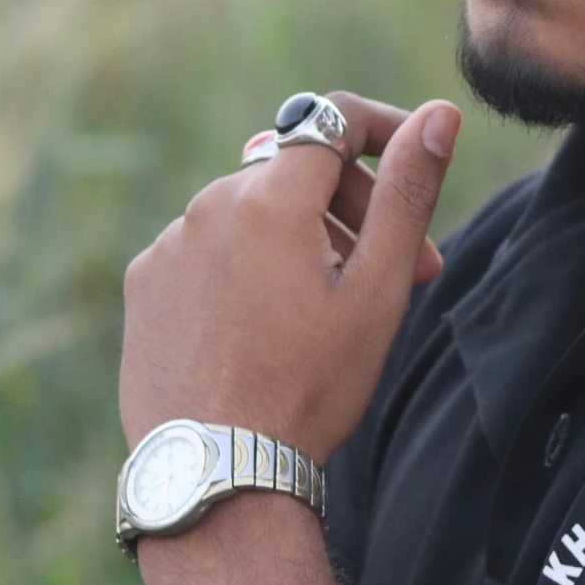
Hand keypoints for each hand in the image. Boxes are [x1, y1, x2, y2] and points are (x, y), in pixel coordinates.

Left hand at [120, 91, 460, 459]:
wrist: (220, 470)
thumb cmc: (310, 385)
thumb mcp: (379, 290)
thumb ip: (408, 193)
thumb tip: (439, 114)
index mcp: (270, 199)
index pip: (334, 121)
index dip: (385, 130)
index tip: (416, 162)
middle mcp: (209, 205)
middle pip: (297, 173)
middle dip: (356, 209)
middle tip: (407, 272)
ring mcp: (169, 245)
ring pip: (252, 213)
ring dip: (302, 240)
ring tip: (332, 309)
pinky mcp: (145, 283)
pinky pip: (208, 250)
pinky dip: (247, 268)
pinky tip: (270, 325)